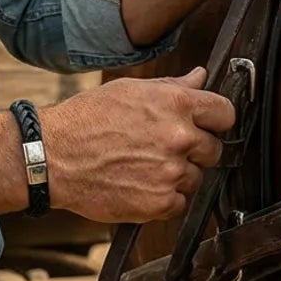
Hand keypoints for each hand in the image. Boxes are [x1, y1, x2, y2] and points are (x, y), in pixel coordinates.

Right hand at [40, 68, 232, 223]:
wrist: (54, 155)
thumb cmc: (86, 119)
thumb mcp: (128, 90)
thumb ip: (171, 86)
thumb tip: (200, 77)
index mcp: (173, 104)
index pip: (225, 113)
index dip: (216, 119)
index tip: (207, 124)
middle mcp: (178, 138)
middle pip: (214, 149)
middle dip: (194, 148)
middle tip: (162, 146)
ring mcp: (172, 172)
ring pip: (196, 177)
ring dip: (176, 173)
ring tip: (142, 163)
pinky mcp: (162, 203)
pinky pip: (180, 202)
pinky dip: (164, 196)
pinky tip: (138, 181)